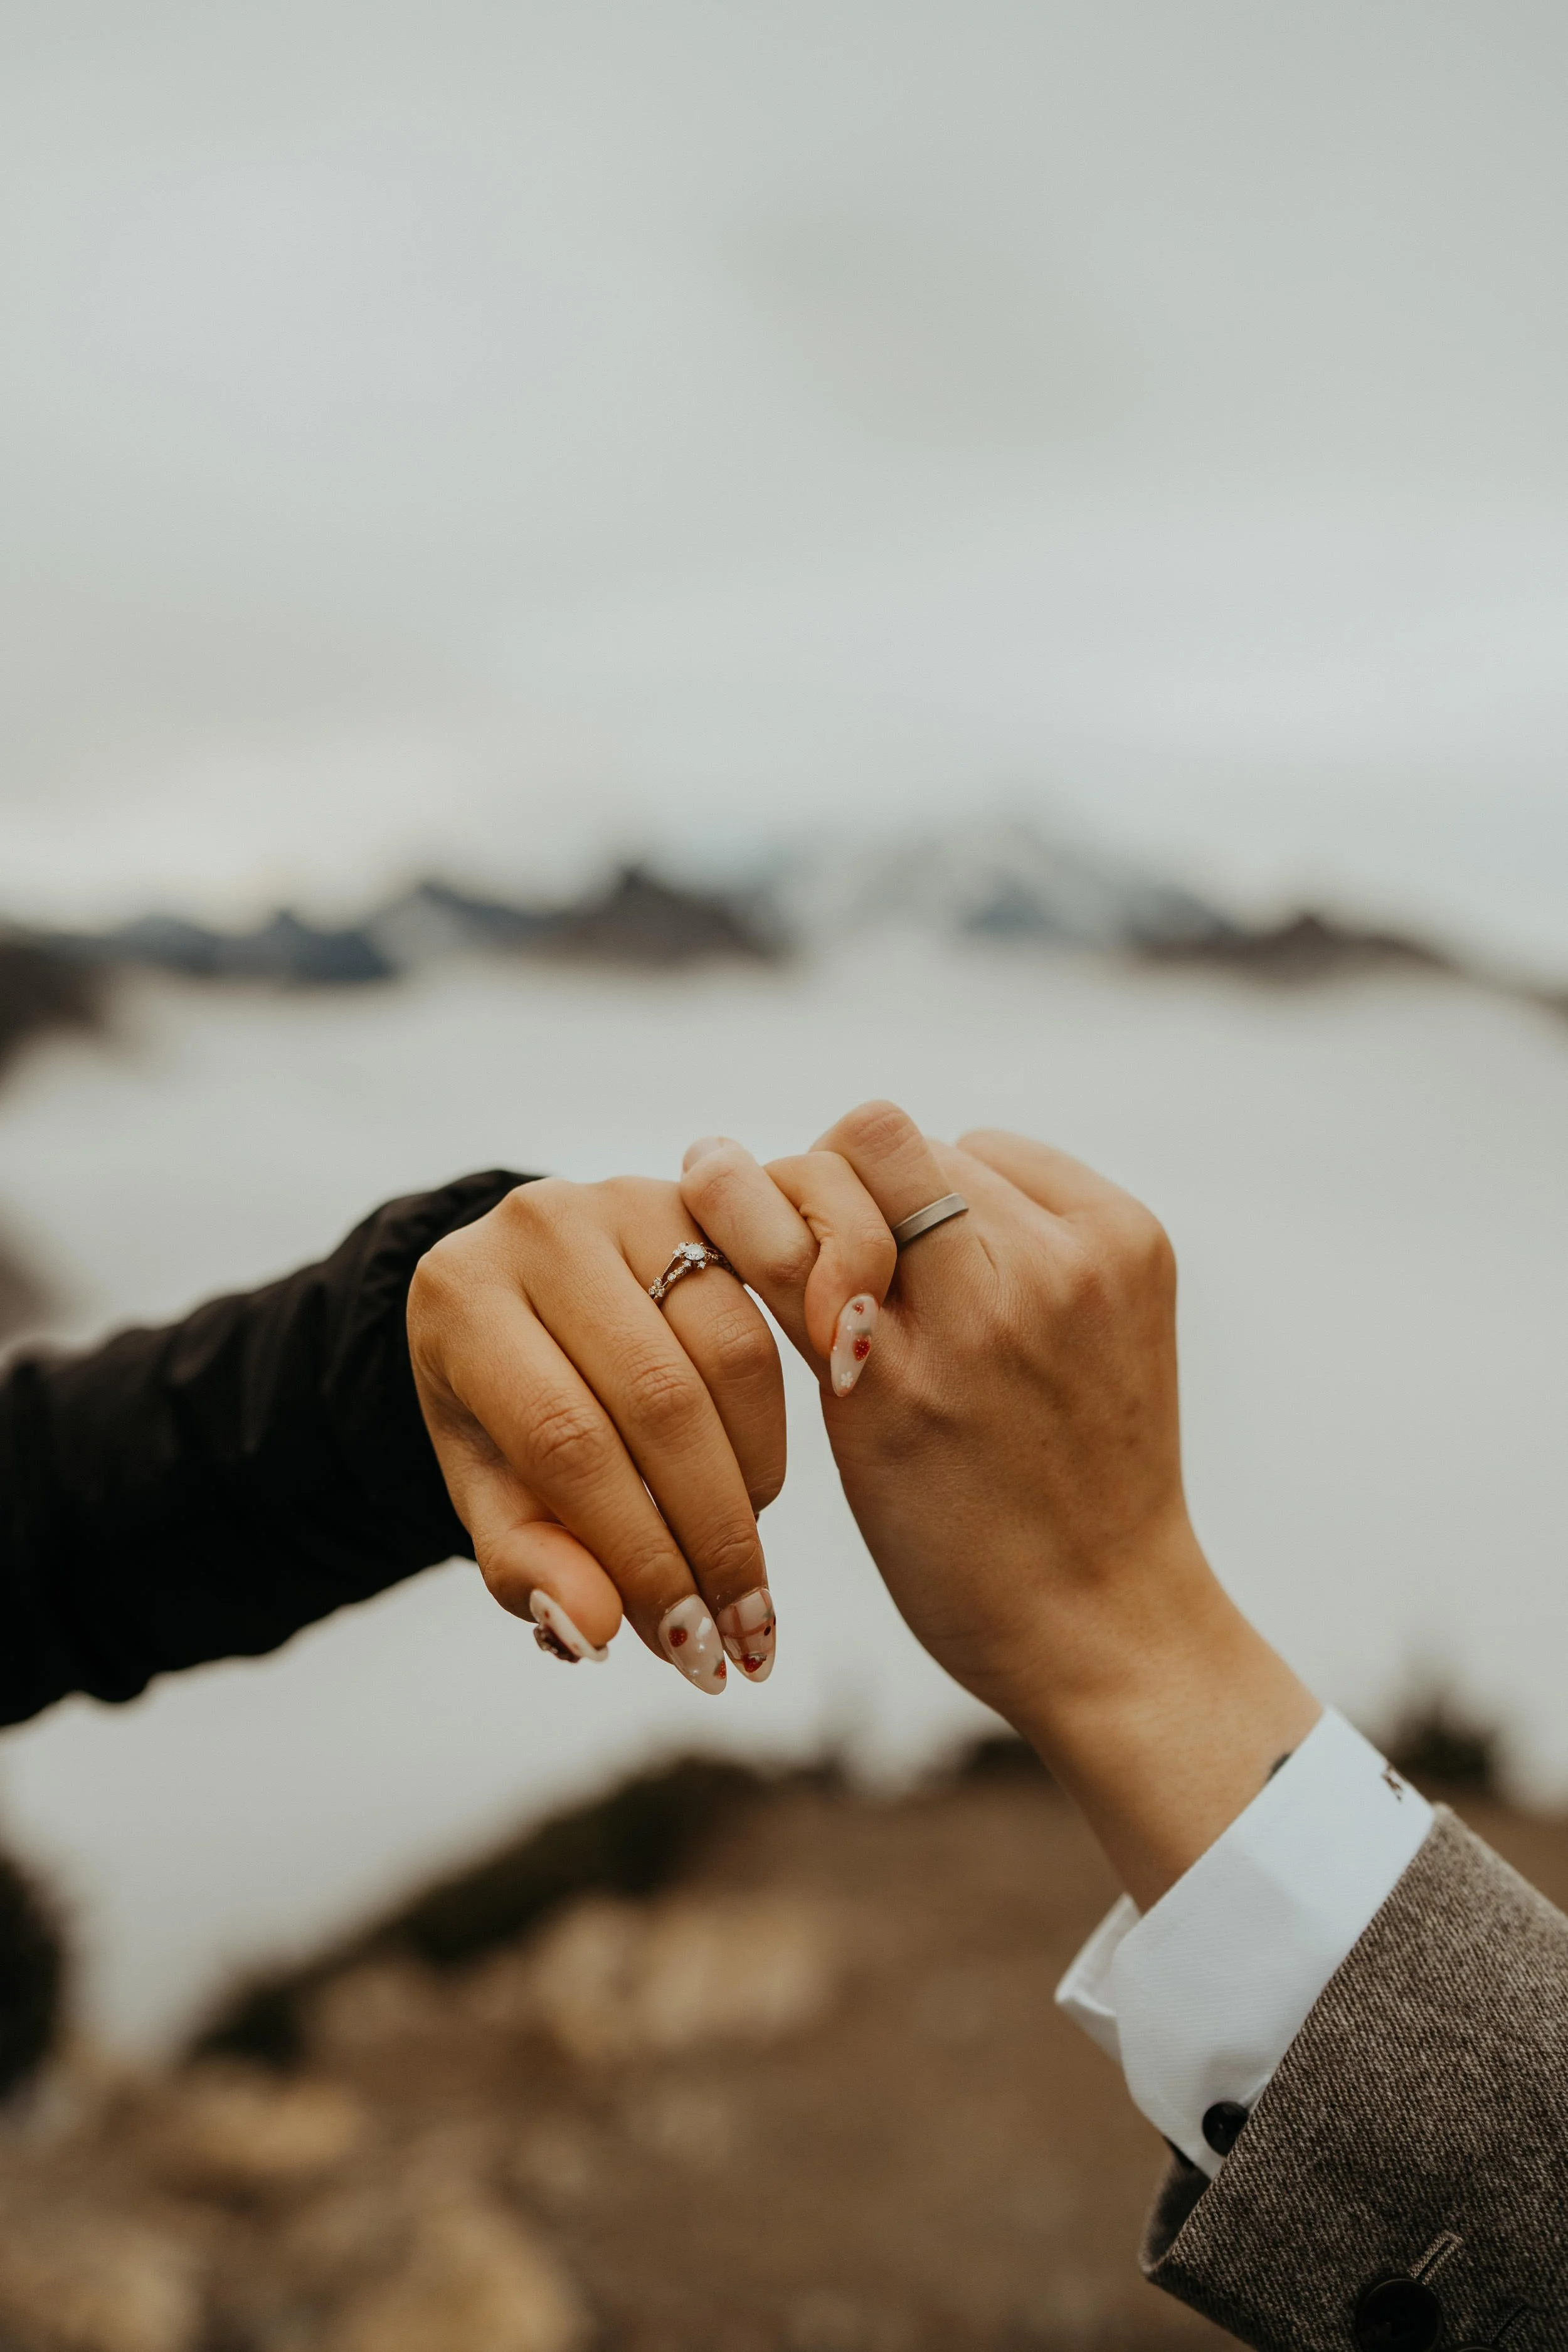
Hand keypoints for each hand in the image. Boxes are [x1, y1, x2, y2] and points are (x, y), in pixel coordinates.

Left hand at [407, 1178, 784, 1694]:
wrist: (520, 1296)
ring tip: (741, 1565)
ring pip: (730, 1353)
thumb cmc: (500, 1407)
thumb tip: (592, 1630)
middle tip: (739, 1631)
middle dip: (711, 1533)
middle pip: (658, 1398)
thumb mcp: (488, 1488)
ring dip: (751, 1480)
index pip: (565, 1439)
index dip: (637, 1550)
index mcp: (462, 1298)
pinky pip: (767, 1316)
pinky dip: (773, 1423)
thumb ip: (527, 1561)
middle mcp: (542, 1227)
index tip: (686, 1644)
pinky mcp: (703, 1202)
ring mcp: (630, 1199)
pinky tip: (754, 1487)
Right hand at [682, 1104, 1318, 1902]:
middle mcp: (1031, 1282)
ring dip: (926, 1202)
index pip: (844, 1159)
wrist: (1102, 1609)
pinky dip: (994, 1208)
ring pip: (960, 1150)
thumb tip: (722, 1163)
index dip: (788, 1192)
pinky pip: (1029, 1169)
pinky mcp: (1142, 1246)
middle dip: (854, 1196)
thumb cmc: (951, 1541)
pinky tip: (986, 1283)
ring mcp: (1100, 1258)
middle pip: (898, 1141)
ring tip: (927, 1293)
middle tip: (849, 1275)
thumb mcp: (850, 1425)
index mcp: (942, 1334)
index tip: (776, 1246)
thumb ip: (800, 1288)